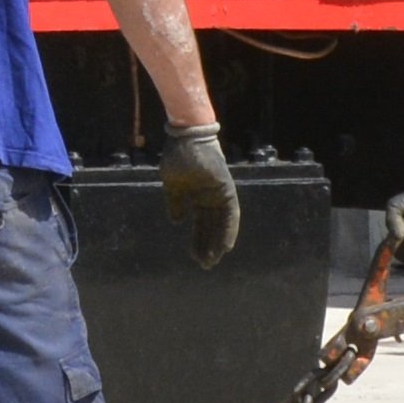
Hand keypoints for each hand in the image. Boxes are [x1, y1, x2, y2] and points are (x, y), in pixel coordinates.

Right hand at [158, 124, 242, 267]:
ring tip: (214, 260)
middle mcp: (211, 196)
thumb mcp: (172, 184)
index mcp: (198, 196)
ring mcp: (220, 192)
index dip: (199, 238)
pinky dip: (229, 229)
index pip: (202, 222)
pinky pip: (231, 213)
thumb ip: (175, 202)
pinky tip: (226, 245)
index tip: (197, 255)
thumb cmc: (177, 156)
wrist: (185, 136)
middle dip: (208, 245)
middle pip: (212, 226)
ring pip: (222, 223)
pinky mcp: (226, 188)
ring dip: (219, 242)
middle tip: (206, 265)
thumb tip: (176, 220)